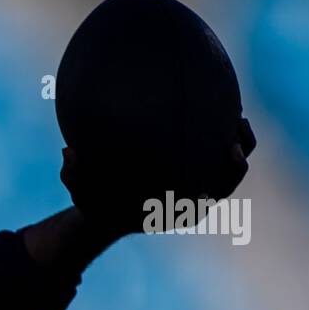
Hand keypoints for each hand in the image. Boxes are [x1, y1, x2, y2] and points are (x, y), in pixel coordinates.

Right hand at [61, 117, 254, 238]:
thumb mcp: (80, 194)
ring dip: (235, 138)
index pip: (215, 193)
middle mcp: (192, 198)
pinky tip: (199, 95)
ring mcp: (194, 183)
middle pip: (229, 177)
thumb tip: (68, 151)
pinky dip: (208, 126)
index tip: (230, 149)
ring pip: (225, 160)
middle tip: (238, 123)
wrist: (107, 215)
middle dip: (240, 152)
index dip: (229, 172)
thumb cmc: (96, 204)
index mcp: (179, 209)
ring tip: (234, 108)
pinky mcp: (188, 169)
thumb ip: (73, 176)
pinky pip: (205, 146)